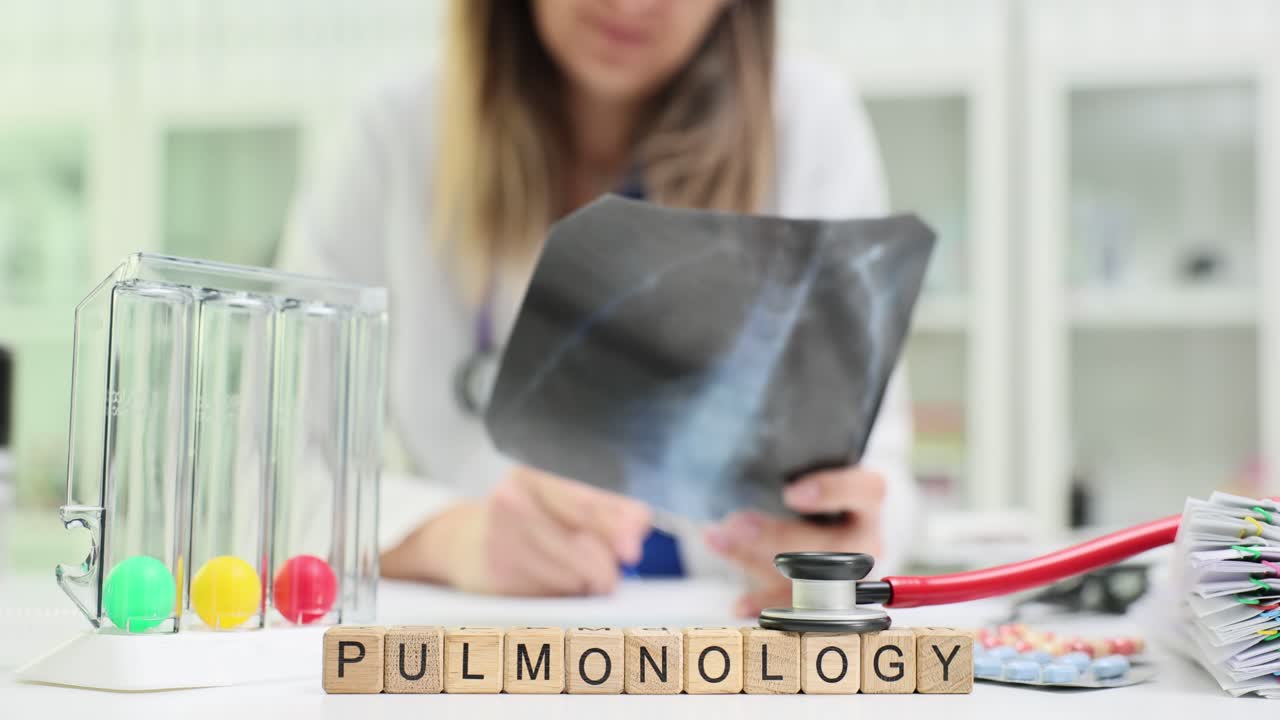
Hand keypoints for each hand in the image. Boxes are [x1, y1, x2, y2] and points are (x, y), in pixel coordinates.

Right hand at [381, 466, 651, 595]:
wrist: (469, 545)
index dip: (618, 517)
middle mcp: (512, 497)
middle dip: (607, 561)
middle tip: (613, 574)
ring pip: (572, 571)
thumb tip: (639, 524)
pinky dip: (564, 593)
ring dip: (586, 581)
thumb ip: (606, 509)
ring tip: (574, 573)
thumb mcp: (565, 502)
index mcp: (535, 471)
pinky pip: (552, 591)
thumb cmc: (532, 521)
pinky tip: (552, 581)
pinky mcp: (497, 573)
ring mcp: (500, 536)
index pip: (585, 497)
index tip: (638, 532)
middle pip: (582, 538)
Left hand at [703, 466, 885, 617]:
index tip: (791, 493)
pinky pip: (796, 603)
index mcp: (868, 500)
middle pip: (830, 544)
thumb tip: (737, 463)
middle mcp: (866, 538)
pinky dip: (763, 600)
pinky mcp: (825, 597)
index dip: (832, 491)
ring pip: (809, 576)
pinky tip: (739, 603)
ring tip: (720, 541)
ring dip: (758, 562)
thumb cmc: (816, 487)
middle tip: (737, 523)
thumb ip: (787, 467)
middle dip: (779, 536)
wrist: (828, 522)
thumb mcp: (810, 469)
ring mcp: (849, 573)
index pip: (867, 490)